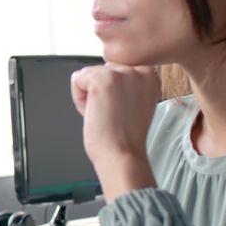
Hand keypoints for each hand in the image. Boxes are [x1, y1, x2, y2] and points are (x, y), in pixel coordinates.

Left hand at [70, 63, 160, 199]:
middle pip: (101, 69)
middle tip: (113, 114)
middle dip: (100, 92)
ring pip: (87, 74)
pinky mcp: (101, 80)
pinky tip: (95, 113)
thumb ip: (127, 83)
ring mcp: (120, 73)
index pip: (116, 70)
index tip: (122, 111)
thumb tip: (107, 70)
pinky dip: (79, 100)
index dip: (112, 93)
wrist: (123, 156)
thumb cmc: (125, 137)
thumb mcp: (136, 101)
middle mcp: (138, 70)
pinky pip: (76, 80)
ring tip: (105, 115)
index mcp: (150, 75)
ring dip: (89, 96)